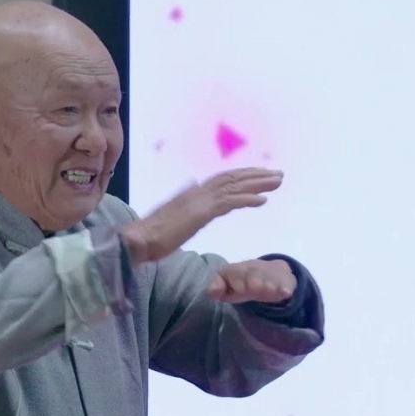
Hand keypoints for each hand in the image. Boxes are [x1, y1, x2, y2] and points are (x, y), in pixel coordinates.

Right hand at [120, 168, 282, 264]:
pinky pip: (229, 203)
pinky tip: (262, 201)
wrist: (137, 241)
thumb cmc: (151, 238)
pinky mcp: (200, 213)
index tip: (260, 177)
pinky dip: (247, 200)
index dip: (243, 177)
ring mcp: (199, 201)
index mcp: (192, 194)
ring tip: (277, 182)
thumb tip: (196, 212)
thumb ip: (188, 215)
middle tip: (277, 175)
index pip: (222, 180)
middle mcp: (197, 192)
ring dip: (258, 183)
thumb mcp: (175, 223)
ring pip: (234, 186)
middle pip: (232, 178)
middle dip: (256, 175)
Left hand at [206, 259, 295, 303]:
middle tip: (255, 288)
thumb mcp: (227, 286)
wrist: (269, 272)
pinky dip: (286, 287)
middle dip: (254, 281)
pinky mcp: (285, 279)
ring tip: (271, 290)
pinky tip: (287, 293)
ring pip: (269, 278)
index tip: (237, 289)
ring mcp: (271, 273)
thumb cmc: (241, 282)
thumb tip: (211, 292)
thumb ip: (217, 287)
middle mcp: (254, 269)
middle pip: (253, 274)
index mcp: (237, 271)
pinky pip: (286, 282)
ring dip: (270, 284)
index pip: (233, 273)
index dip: (234, 281)